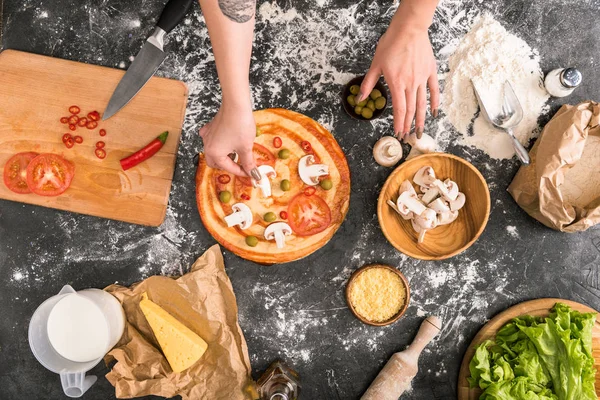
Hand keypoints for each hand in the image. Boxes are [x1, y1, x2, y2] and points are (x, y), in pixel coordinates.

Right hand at [199, 104, 256, 176]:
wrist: (236, 104)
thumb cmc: (240, 125)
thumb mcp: (246, 147)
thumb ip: (248, 162)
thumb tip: (253, 173)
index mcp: (214, 153)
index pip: (229, 168)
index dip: (241, 172)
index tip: (251, 173)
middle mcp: (207, 146)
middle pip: (216, 163)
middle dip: (228, 166)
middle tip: (241, 166)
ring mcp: (207, 136)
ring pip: (213, 152)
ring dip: (224, 156)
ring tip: (237, 154)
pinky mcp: (210, 127)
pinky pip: (213, 140)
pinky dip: (220, 144)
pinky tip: (228, 141)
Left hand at [358, 23, 438, 138]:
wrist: (409, 29)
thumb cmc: (391, 44)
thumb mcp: (376, 65)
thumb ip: (368, 84)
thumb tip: (359, 100)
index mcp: (397, 84)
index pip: (399, 109)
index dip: (399, 123)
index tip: (398, 133)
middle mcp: (411, 84)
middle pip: (411, 110)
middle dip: (408, 125)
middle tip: (407, 137)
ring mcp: (422, 78)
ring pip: (422, 104)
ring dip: (421, 120)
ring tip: (420, 132)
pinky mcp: (430, 72)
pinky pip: (434, 90)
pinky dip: (434, 102)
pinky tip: (434, 113)